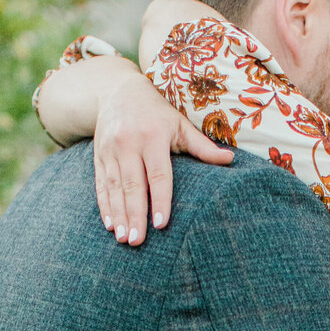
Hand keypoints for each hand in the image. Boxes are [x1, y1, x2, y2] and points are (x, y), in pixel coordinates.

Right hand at [93, 71, 232, 245]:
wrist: (118, 90)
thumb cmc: (157, 112)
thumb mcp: (180, 124)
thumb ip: (203, 146)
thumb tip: (231, 160)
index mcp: (152, 135)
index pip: (157, 174)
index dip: (159, 199)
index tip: (161, 224)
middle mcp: (128, 142)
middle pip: (133, 185)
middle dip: (135, 214)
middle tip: (137, 241)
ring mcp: (110, 149)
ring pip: (115, 188)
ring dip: (118, 215)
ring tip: (123, 238)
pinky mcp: (98, 155)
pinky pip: (100, 184)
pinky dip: (104, 206)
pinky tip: (110, 225)